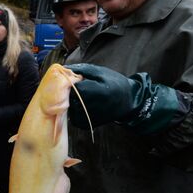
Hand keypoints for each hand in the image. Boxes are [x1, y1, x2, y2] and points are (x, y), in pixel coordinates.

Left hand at [66, 63, 182, 133]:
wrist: (128, 102)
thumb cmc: (114, 83)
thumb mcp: (100, 72)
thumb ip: (82, 70)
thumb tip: (64, 68)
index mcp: (95, 91)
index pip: (72, 87)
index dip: (72, 82)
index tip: (77, 80)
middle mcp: (91, 106)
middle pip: (69, 98)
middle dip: (71, 92)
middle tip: (81, 89)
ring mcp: (89, 117)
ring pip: (70, 108)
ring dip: (72, 102)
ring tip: (84, 97)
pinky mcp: (87, 124)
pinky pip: (73, 118)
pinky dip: (75, 111)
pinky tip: (83, 105)